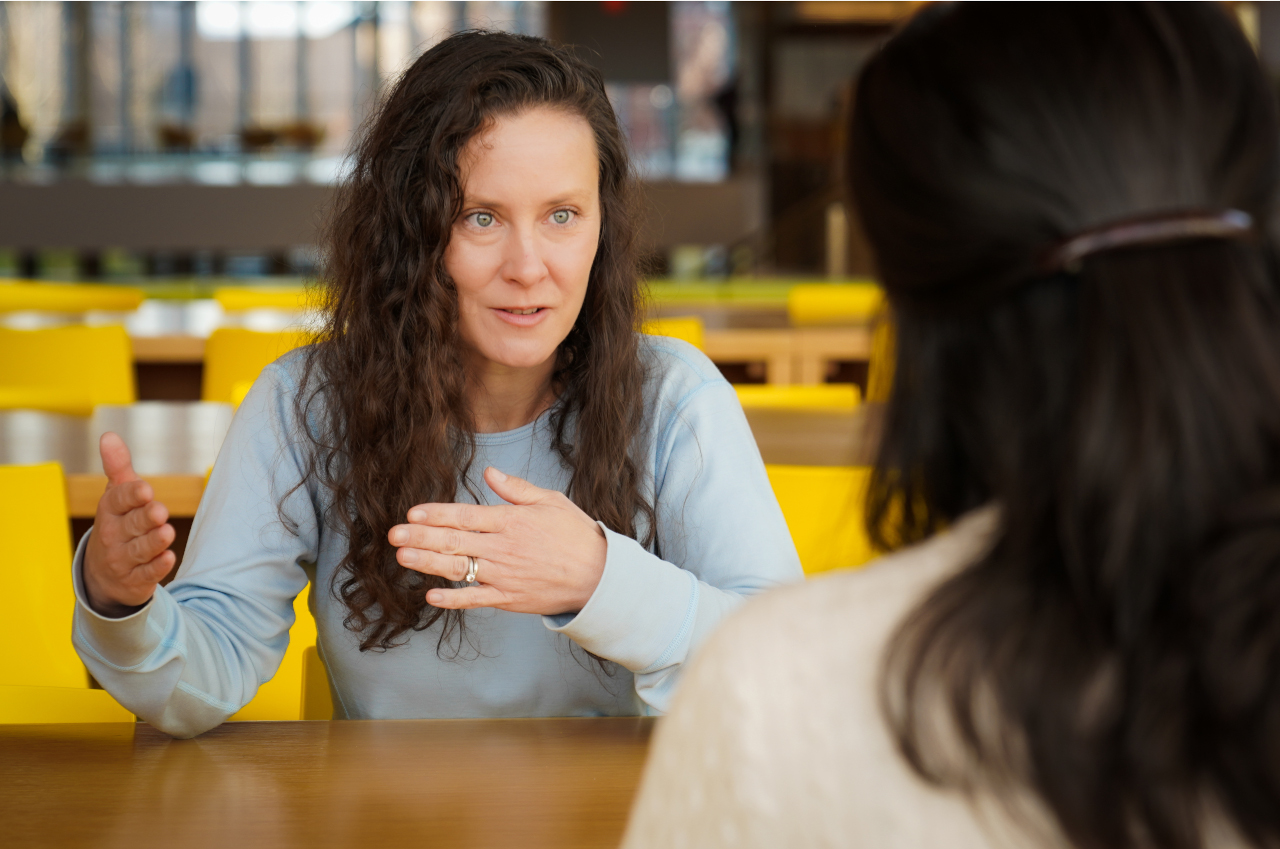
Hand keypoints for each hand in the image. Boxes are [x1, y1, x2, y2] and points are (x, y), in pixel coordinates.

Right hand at [83, 433, 175, 616]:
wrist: (103, 574)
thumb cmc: (118, 524)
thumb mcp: (116, 496)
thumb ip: (118, 467)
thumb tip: (109, 435)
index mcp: (110, 512)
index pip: (118, 501)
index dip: (131, 495)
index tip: (146, 489)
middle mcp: (113, 536)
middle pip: (132, 525)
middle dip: (145, 518)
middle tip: (160, 511)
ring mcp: (123, 560)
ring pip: (139, 550)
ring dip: (154, 542)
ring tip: (167, 532)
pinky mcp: (135, 580)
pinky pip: (146, 574)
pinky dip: (157, 567)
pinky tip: (168, 558)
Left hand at [388, 467, 607, 615]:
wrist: (599, 576)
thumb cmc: (576, 535)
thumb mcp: (551, 501)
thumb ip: (516, 489)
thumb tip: (490, 473)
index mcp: (511, 520)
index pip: (465, 515)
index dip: (436, 514)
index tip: (412, 513)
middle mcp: (502, 547)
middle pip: (453, 541)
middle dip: (420, 537)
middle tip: (393, 534)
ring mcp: (503, 575)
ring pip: (457, 569)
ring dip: (427, 563)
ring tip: (402, 557)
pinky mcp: (508, 598)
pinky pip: (474, 599)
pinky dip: (452, 599)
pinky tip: (430, 595)